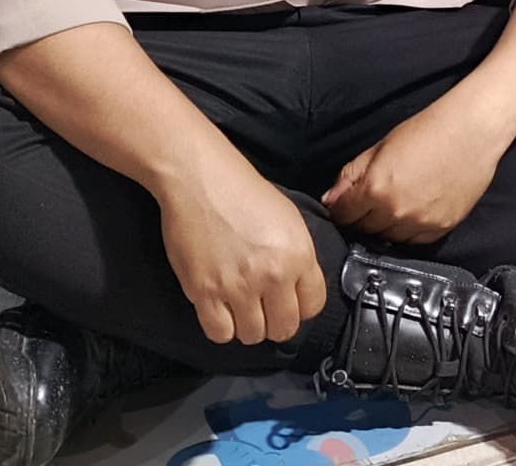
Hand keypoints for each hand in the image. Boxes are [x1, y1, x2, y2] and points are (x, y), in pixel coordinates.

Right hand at [156, 158, 326, 346]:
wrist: (201, 180)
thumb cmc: (243, 193)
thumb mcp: (290, 221)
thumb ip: (299, 259)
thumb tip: (300, 291)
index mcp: (298, 255)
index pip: (313, 306)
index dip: (302, 307)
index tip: (290, 303)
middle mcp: (272, 275)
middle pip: (284, 328)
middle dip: (276, 322)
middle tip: (265, 309)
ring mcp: (237, 286)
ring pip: (252, 335)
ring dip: (248, 325)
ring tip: (241, 307)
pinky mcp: (204, 291)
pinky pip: (219, 333)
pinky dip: (221, 327)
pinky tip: (221, 310)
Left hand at [323, 101, 508, 244]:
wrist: (471, 131)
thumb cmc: (427, 131)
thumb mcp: (380, 147)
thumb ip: (352, 175)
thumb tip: (331, 199)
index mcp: (375, 188)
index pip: (343, 215)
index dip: (341, 209)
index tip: (346, 205)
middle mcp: (395, 211)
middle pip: (364, 230)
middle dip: (363, 217)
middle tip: (373, 200)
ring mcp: (420, 223)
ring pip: (389, 238)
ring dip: (386, 226)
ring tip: (396, 204)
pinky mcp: (441, 228)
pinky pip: (415, 241)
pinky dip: (409, 230)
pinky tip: (414, 211)